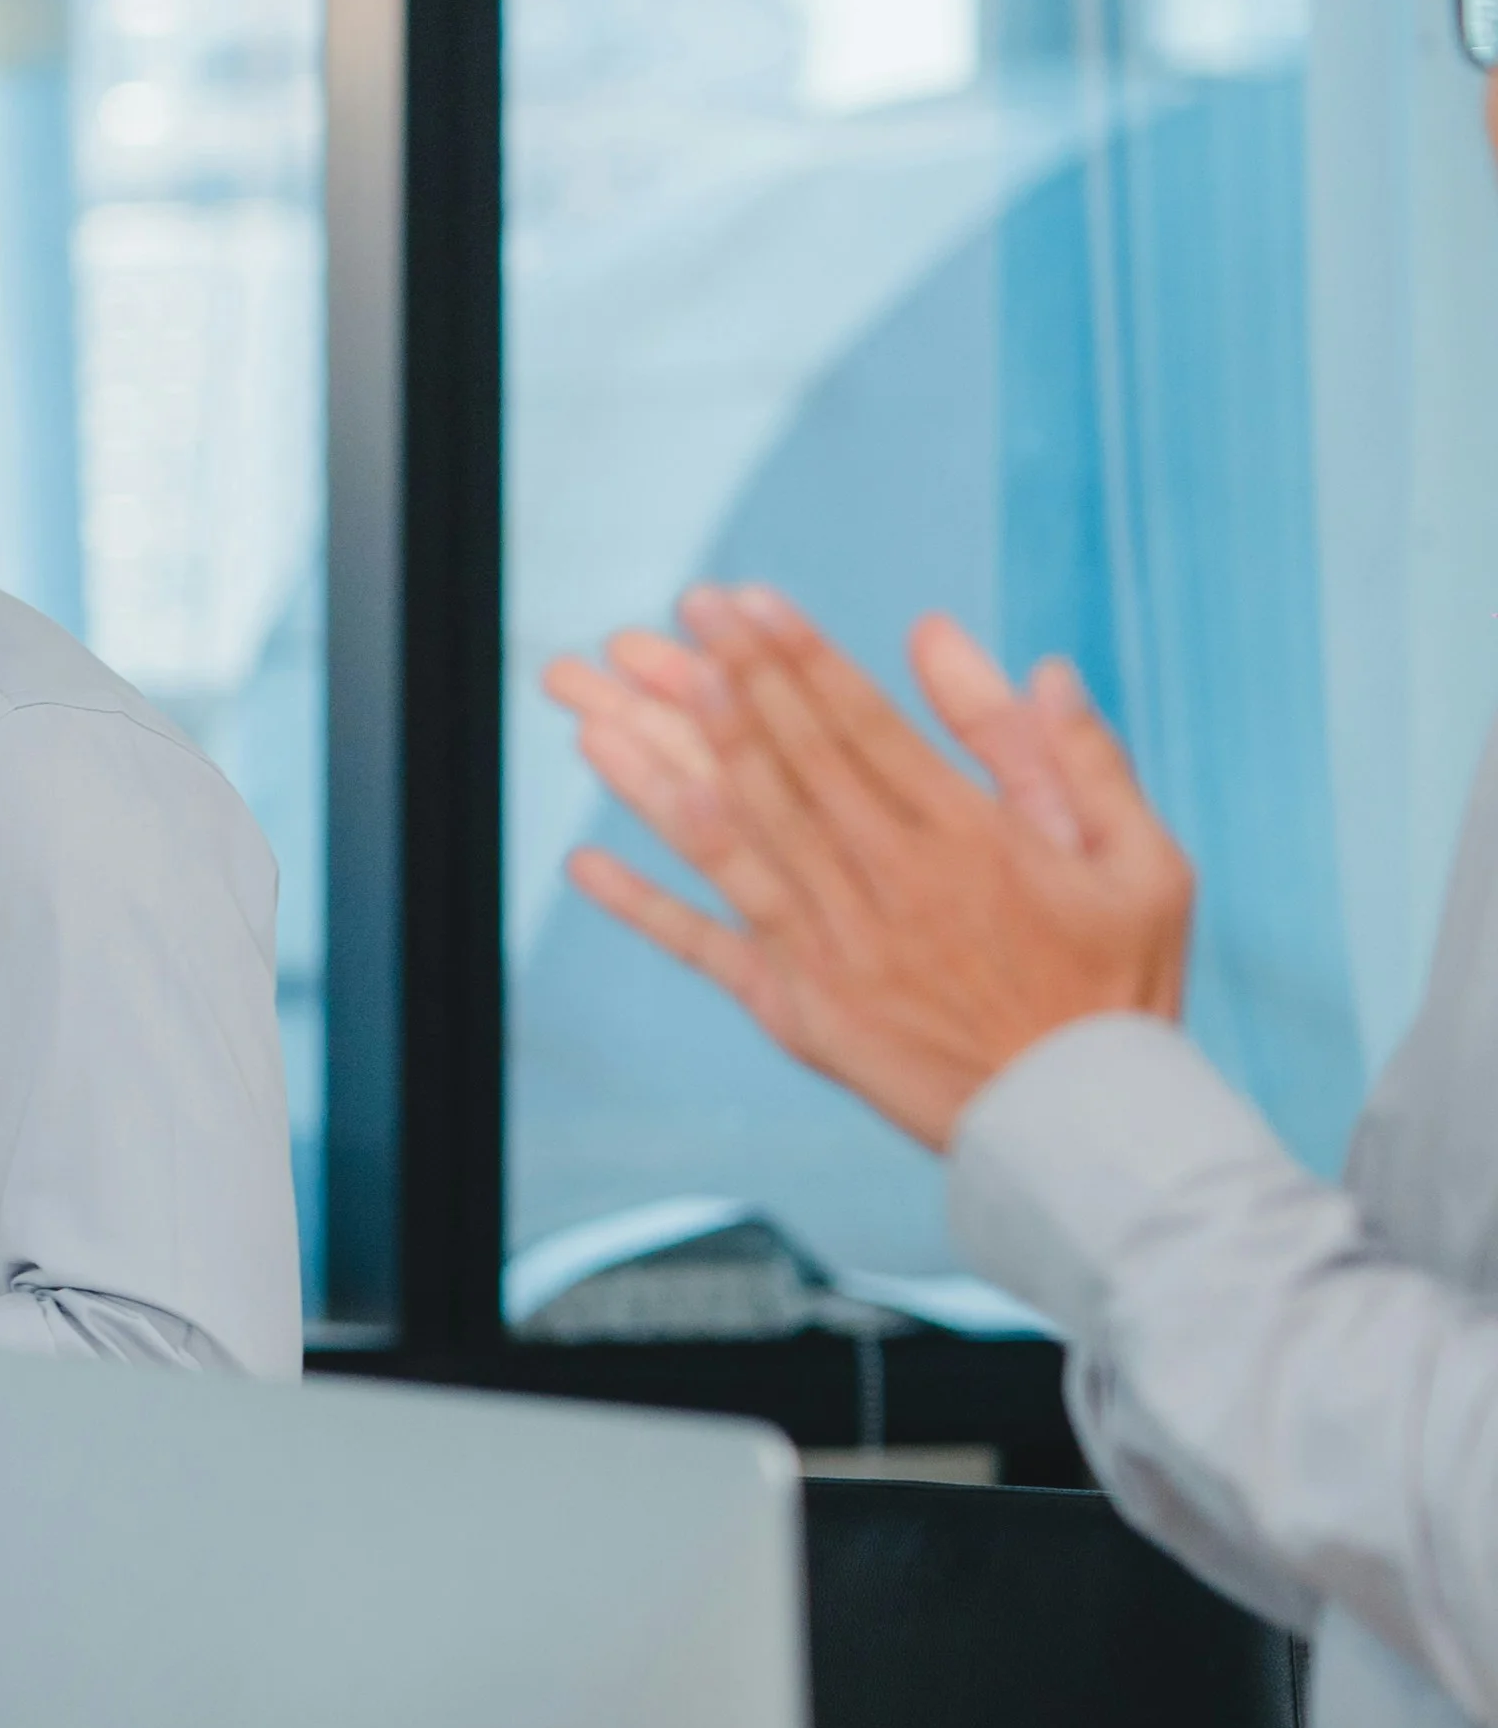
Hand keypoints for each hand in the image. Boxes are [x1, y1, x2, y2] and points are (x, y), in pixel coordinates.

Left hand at [543, 587, 1191, 1151]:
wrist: (1083, 1126)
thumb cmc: (1119, 984)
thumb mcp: (1141, 863)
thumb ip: (1077, 760)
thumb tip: (1037, 664)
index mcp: (972, 841)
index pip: (863, 728)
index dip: (798, 659)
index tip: (748, 601)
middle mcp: (892, 885)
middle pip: (791, 766)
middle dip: (730, 681)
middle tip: (678, 616)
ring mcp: (837, 948)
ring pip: (736, 842)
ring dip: (668, 772)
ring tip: (609, 708)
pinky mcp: (803, 1009)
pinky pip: (710, 950)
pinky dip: (646, 906)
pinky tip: (585, 861)